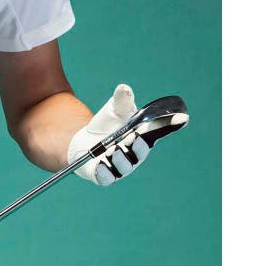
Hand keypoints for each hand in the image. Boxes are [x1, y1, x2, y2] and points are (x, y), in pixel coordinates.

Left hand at [68, 83, 188, 185]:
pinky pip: (105, 177)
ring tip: (112, 150)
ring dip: (119, 158)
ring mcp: (121, 167)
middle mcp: (135, 154)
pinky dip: (103, 172)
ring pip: (124, 166)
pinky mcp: (104, 176)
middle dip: (137, 145)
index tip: (183, 118)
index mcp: (143, 137)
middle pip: (141, 151)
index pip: (158, 131)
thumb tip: (124, 88)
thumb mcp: (113, 110)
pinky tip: (100, 164)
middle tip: (131, 137)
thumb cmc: (106, 125)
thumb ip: (121, 101)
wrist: (83, 141)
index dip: (171, 124)